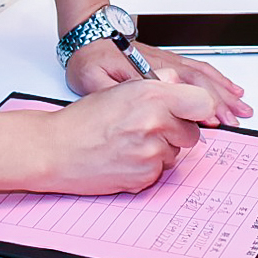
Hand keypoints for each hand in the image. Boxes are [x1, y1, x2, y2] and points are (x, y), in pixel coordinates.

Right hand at [41, 81, 218, 193]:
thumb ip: (157, 83)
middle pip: (192, 133)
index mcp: (151, 94)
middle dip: (176, 131)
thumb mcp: (121, 89)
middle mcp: (154, 122)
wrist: (55, 150)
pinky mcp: (144, 177)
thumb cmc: (84, 120)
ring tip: (130, 142)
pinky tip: (124, 157)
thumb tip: (178, 80)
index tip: (191, 112)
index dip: (198, 109)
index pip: (203, 103)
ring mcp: (150, 152)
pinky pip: (159, 172)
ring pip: (175, 154)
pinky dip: (146, 167)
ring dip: (160, 150)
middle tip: (149, 127)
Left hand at [65, 38, 252, 123]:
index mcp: (146, 71)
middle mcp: (162, 64)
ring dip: (224, 90)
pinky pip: (198, 69)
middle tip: (238, 119)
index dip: (201, 106)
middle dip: (222, 101)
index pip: (181, 89)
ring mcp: (167, 61)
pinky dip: (217, 78)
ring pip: (202, 75)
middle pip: (198, 82)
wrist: (89, 34)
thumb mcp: (90, 79)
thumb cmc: (89, 57)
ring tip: (241, 105)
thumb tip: (125, 107)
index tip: (215, 120)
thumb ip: (108, 93)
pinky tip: (228, 87)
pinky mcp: (168, 61)